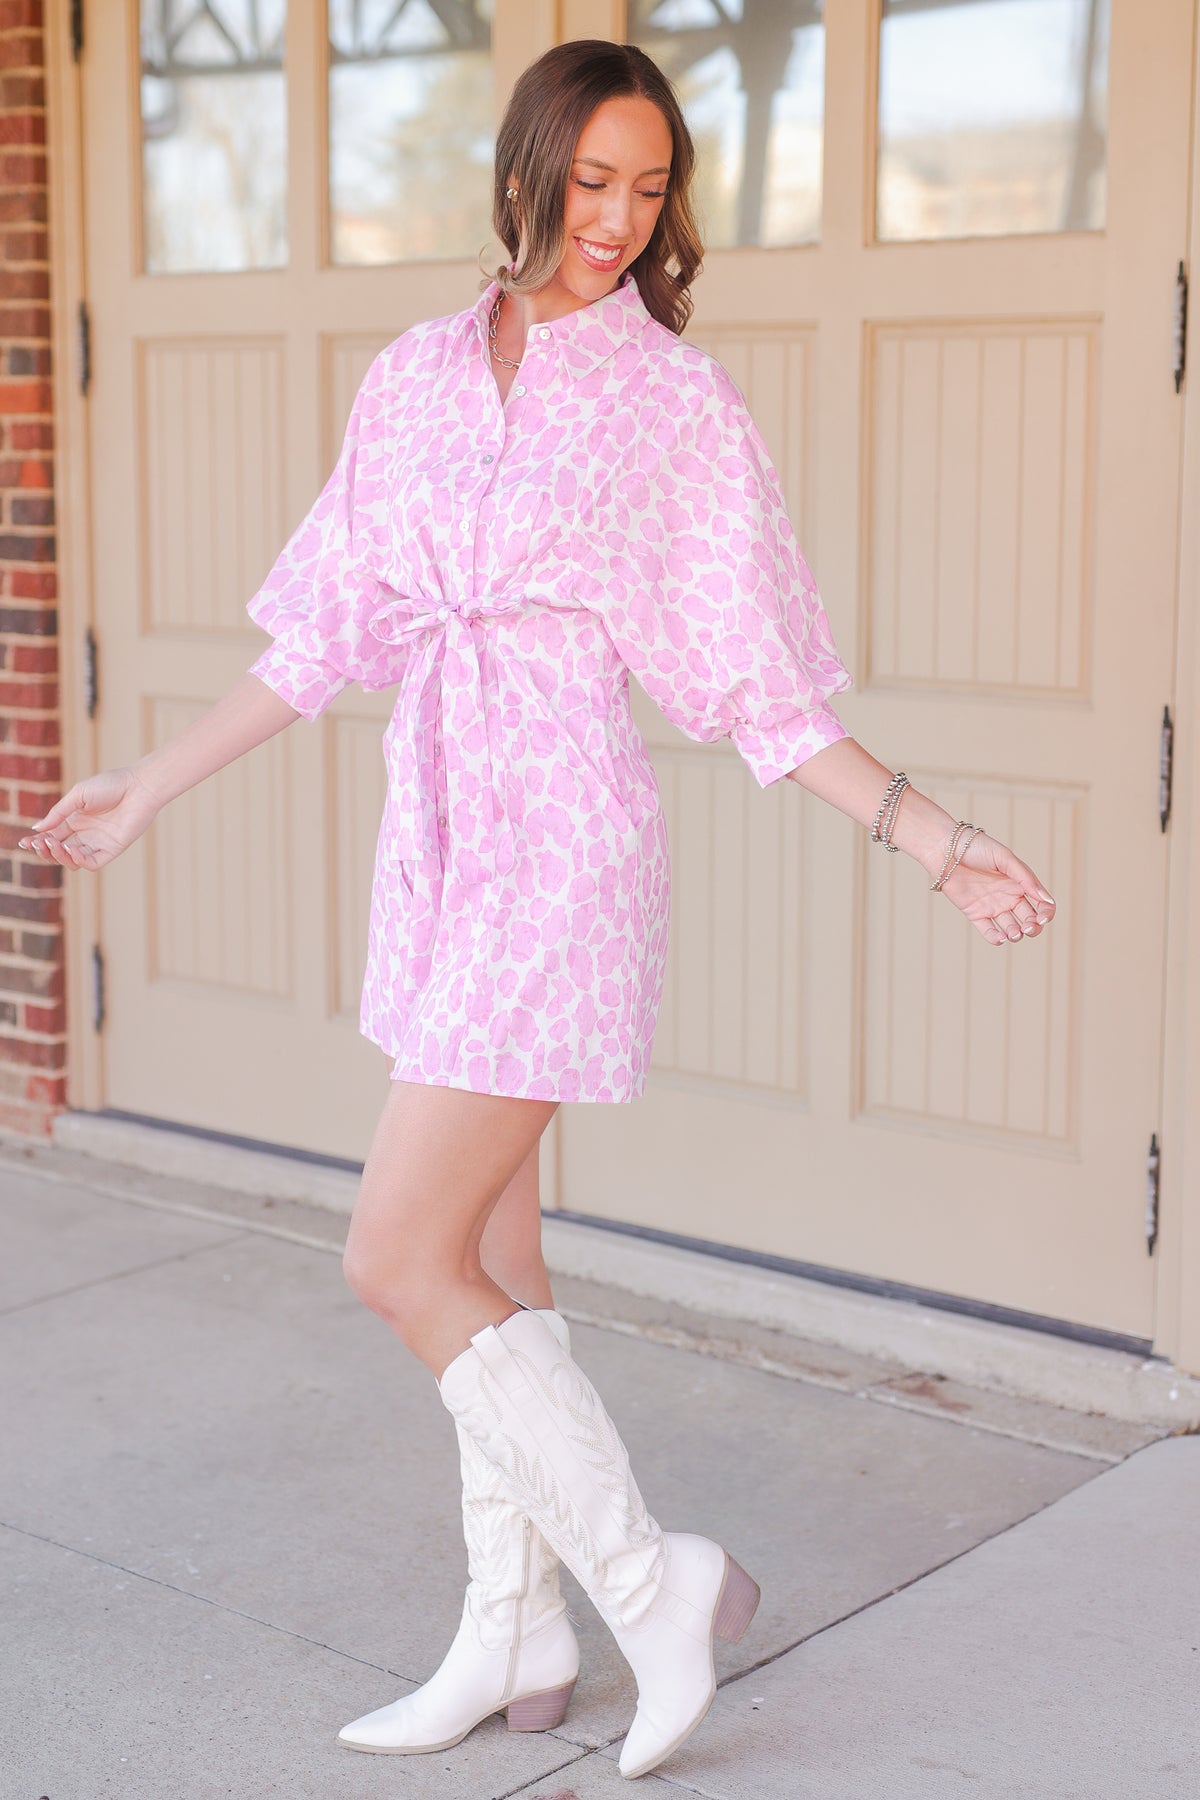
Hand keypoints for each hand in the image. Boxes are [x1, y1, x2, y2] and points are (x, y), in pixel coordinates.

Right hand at [17, 766, 163, 871]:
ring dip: (59, 855)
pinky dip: (78, 861)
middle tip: (38, 844)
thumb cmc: (110, 785)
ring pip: (73, 860)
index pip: (52, 835)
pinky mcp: (112, 850)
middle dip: (45, 850)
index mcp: (76, 820)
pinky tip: (71, 849)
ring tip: (53, 844)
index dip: (37, 841)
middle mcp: (86, 834)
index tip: (25, 842)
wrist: (139, 787)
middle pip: (60, 850)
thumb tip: (37, 829)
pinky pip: (91, 863)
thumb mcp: (78, 796)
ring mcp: (98, 843)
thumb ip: (59, 813)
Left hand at [933, 829, 1056, 946]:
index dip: (1047, 913)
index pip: (1042, 904)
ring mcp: (992, 906)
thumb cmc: (977, 847)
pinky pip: (988, 931)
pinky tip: (1001, 938)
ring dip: (1016, 935)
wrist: (946, 848)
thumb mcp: (1005, 858)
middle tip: (1028, 927)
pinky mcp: (975, 913)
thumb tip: (1047, 900)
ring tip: (1013, 933)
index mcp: (1020, 883)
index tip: (1043, 917)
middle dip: (1033, 927)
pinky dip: (996, 939)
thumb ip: (1026, 878)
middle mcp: (1009, 897)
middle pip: (1029, 920)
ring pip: (1011, 928)